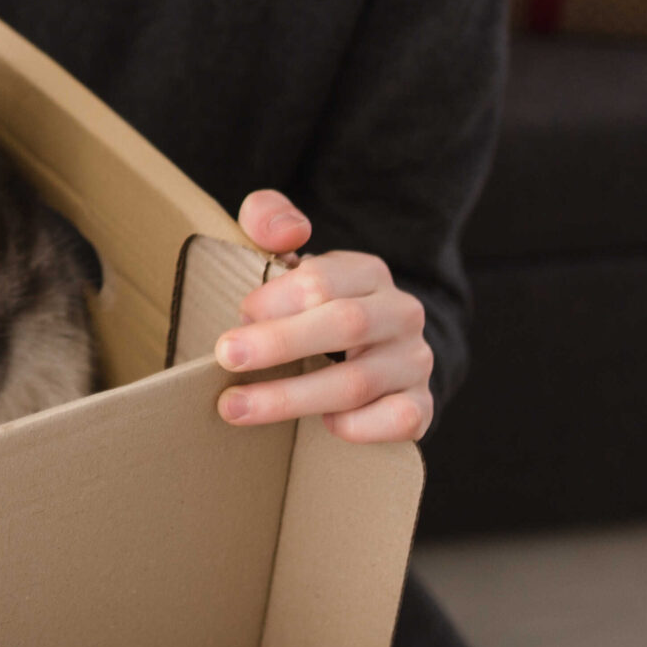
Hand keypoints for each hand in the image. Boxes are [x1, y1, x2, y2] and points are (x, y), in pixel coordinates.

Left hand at [211, 189, 433, 443]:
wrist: (370, 352)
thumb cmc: (311, 303)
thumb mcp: (285, 251)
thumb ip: (270, 219)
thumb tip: (289, 232)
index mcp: (368, 273)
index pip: (325, 279)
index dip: (277, 297)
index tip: (239, 312)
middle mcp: (400, 314)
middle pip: (344, 325)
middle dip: (278, 344)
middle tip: (226, 357)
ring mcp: (414, 362)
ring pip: (357, 382)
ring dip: (291, 397)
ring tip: (236, 406)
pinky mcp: (420, 406)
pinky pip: (400, 420)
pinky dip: (358, 426)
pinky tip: (321, 425)